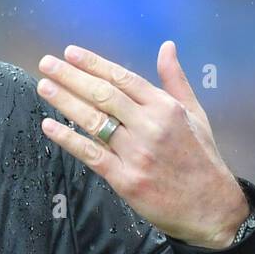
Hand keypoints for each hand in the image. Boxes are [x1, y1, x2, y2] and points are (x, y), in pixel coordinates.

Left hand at [35, 40, 249, 248]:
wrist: (211, 207)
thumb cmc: (201, 158)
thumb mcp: (195, 113)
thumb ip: (175, 79)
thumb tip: (167, 46)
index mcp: (166, 108)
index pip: (123, 78)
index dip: (94, 64)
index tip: (70, 52)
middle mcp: (150, 126)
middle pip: (103, 95)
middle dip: (71, 76)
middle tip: (47, 63)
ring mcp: (136, 153)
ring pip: (93, 121)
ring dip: (65, 101)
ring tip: (44, 86)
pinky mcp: (125, 179)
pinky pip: (91, 154)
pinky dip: (68, 139)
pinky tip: (48, 126)